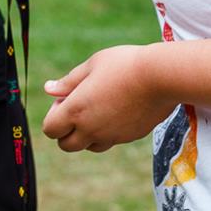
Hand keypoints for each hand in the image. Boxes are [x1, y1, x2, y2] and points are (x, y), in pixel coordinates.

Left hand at [41, 44, 173, 152]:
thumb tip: (48, 89)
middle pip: (66, 145)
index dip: (53, 115)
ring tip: (99, 109)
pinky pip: (110, 141)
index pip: (50, 129)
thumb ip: (68, 82)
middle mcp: (91, 129)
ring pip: (89, 147)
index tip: (65, 99)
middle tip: (79, 107)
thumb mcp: (92, 65)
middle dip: (66, 130)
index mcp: (76, 110)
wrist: (162, 77)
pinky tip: (117, 110)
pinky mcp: (129, 137)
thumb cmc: (123, 64)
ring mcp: (111, 136)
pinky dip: (107, 132)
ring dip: (86, 134)